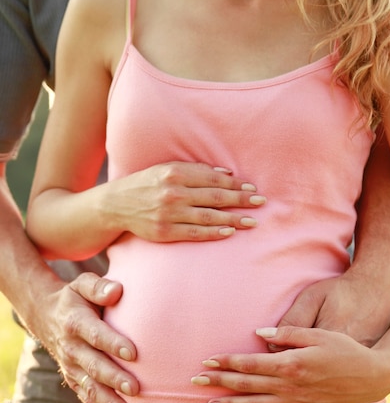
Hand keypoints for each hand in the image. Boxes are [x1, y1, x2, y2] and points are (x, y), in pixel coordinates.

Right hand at [40, 272, 138, 402]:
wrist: (46, 316)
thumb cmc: (75, 299)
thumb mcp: (82, 285)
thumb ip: (99, 287)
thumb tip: (118, 290)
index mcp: (75, 322)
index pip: (95, 334)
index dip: (113, 343)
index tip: (133, 353)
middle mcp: (71, 347)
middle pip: (93, 365)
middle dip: (114, 378)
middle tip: (135, 388)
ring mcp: (71, 366)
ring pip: (90, 387)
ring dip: (109, 402)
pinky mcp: (73, 378)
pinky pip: (86, 397)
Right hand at [109, 162, 265, 242]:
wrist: (115, 205)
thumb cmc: (146, 184)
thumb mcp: (166, 169)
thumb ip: (195, 170)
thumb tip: (227, 174)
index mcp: (175, 172)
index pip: (213, 178)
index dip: (235, 184)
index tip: (252, 188)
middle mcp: (174, 192)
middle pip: (215, 197)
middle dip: (241, 200)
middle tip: (261, 203)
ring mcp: (170, 213)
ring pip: (209, 216)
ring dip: (234, 219)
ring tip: (252, 221)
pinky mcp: (166, 231)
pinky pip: (196, 233)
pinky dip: (214, 232)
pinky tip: (230, 232)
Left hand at [193, 270, 389, 402]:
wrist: (373, 375)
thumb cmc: (345, 349)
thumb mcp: (318, 333)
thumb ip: (288, 334)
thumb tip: (260, 333)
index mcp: (290, 363)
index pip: (250, 363)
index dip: (226, 362)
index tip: (206, 361)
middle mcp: (290, 387)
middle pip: (247, 387)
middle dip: (219, 384)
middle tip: (195, 384)